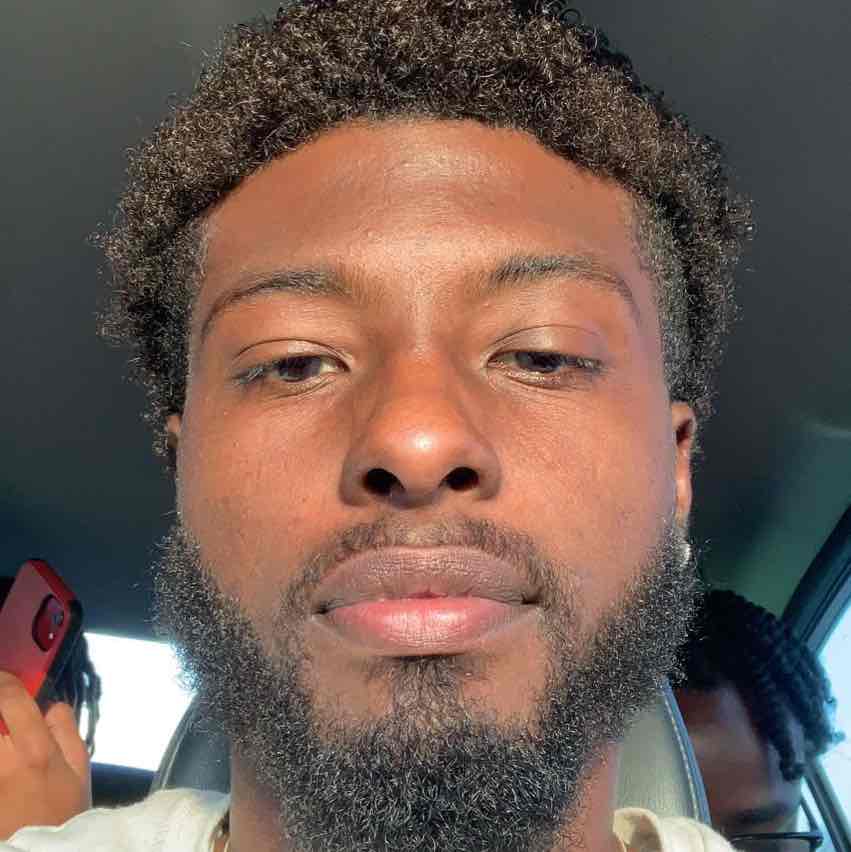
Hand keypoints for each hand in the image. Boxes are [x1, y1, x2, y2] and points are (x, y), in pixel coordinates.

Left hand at [0, 671, 90, 838]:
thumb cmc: (62, 815)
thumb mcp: (80, 772)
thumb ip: (66, 732)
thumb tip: (51, 706)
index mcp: (36, 751)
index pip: (11, 699)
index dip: (4, 681)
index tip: (3, 678)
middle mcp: (4, 761)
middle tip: (3, 709)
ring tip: (5, 728)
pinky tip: (6, 762)